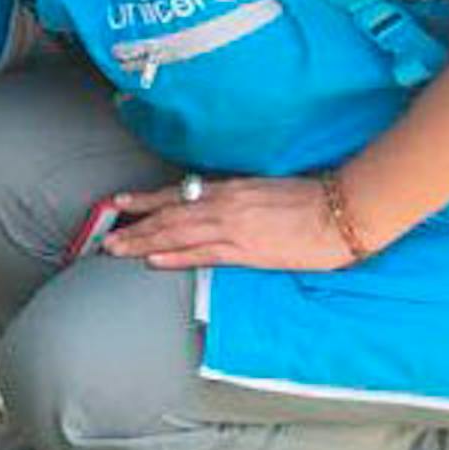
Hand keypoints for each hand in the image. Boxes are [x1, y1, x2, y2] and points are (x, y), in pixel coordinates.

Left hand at [102, 174, 359, 271]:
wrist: (343, 211)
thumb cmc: (310, 199)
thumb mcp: (263, 189)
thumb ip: (234, 196)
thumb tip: (209, 201)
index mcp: (228, 188)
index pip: (175, 194)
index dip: (144, 200)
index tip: (119, 203)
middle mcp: (224, 206)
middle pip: (168, 216)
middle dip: (134, 226)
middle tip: (105, 237)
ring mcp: (233, 229)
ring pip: (177, 234)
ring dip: (143, 242)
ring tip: (116, 249)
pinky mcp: (248, 251)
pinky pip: (202, 254)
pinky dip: (174, 257)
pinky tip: (152, 261)